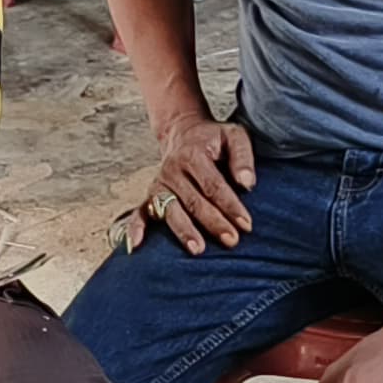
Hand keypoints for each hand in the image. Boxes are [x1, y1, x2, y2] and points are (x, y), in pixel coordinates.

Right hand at [141, 112, 255, 252]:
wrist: (182, 133)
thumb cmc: (213, 139)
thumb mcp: (233, 136)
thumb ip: (242, 157)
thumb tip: (247, 184)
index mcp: (193, 155)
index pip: (213, 185)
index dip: (230, 205)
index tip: (246, 224)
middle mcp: (172, 170)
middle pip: (194, 201)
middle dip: (213, 223)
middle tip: (231, 240)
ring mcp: (159, 184)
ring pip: (170, 210)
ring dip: (183, 231)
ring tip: (198, 249)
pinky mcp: (151, 195)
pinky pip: (140, 212)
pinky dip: (136, 228)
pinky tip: (135, 245)